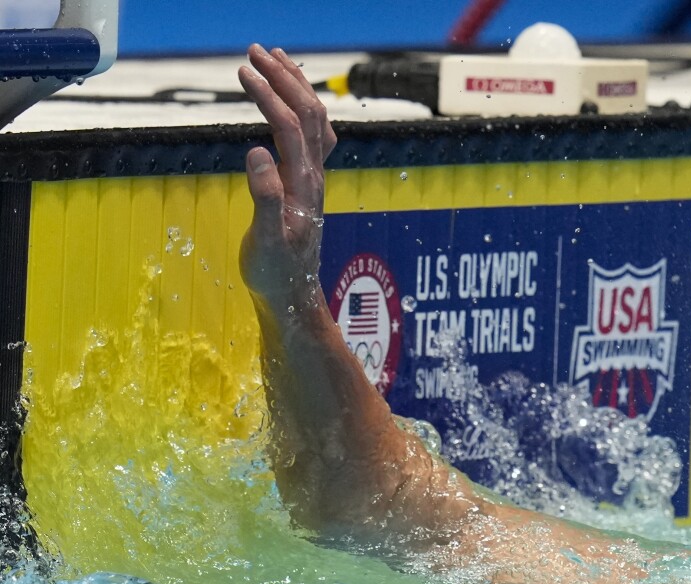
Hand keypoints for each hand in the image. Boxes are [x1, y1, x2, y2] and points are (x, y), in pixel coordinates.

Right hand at [237, 44, 337, 304]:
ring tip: (274, 60)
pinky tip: (293, 104)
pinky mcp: (306, 185)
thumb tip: (257, 152)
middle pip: (309, 114)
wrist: (292, 294)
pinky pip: (314, 137)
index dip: (269, 95)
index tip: (243, 70)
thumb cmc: (274, 272)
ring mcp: (313, 178)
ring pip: (316, 122)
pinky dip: (302, 109)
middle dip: (285, 78)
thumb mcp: (264, 240)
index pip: (290, 126)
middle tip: (255, 51)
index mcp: (302, 184)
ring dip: (296, 87)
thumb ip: (264, 197)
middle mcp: (314, 175)